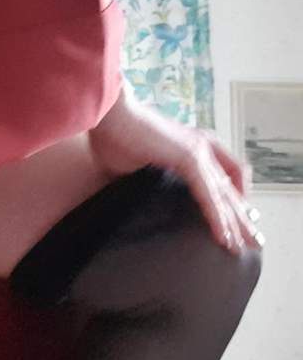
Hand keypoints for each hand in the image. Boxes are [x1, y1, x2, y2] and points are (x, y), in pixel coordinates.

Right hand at [88, 91, 263, 253]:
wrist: (108, 114)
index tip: (237, 219)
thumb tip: (128, 201)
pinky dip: (217, 217)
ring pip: (224, 195)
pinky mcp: (189, 157)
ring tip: (241, 246)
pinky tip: (223, 235)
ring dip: (235, 223)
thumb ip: (140, 181)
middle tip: (251, 239)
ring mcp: (198, 150)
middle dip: (242, 216)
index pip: (223, 175)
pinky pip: (210, 195)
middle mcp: (201, 146)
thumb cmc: (113, 135)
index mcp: (189, 145)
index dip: (233, 197)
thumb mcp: (131, 165)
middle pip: (231, 187)